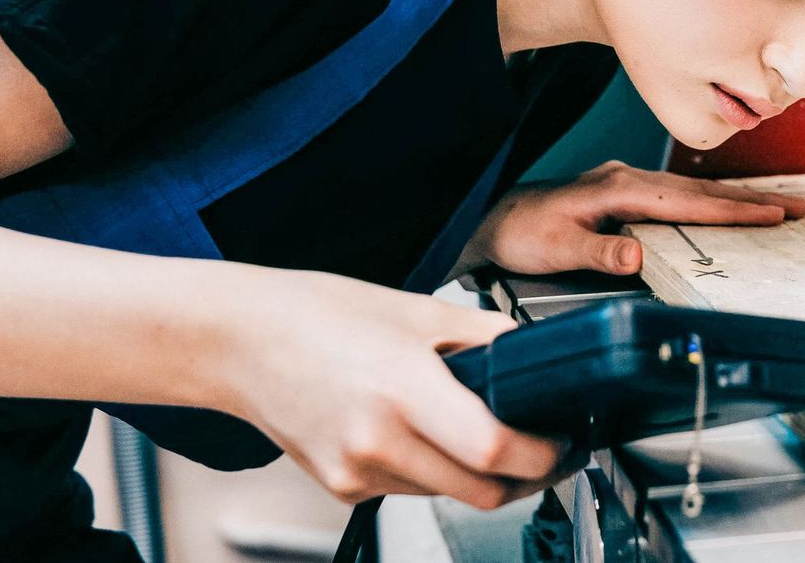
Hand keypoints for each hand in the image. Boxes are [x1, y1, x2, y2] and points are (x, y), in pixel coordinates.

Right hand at [227, 270, 576, 506]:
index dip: (543, 455)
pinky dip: (432, 472)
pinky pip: (409, 490)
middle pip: (481, 490)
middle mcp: (379, 440)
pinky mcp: (342, 488)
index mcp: (404, 388)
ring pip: (447, 495)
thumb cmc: (318, 316)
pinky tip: (424, 434)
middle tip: (546, 451)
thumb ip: (485, 336)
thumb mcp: (416, 310)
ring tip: (485, 435)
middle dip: (526, 478)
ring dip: (478, 477)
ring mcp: (357, 472)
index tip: (563, 444)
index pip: (494, 449)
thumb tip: (536, 353)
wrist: (241, 341)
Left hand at [468, 160, 804, 275]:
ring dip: (735, 197)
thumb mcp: (556, 248)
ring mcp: (627, 181)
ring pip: (693, 189)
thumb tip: (636, 256)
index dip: (733, 210)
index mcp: (619, 190)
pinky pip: (679, 193)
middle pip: (701, 189)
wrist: (493, 219)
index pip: (689, 202)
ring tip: (775, 207)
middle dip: (751, 199)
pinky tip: (724, 206)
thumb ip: (597, 252)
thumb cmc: (522, 234)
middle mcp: (627, 178)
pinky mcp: (623, 191)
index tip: (772, 216)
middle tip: (796, 208)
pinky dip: (710, 198)